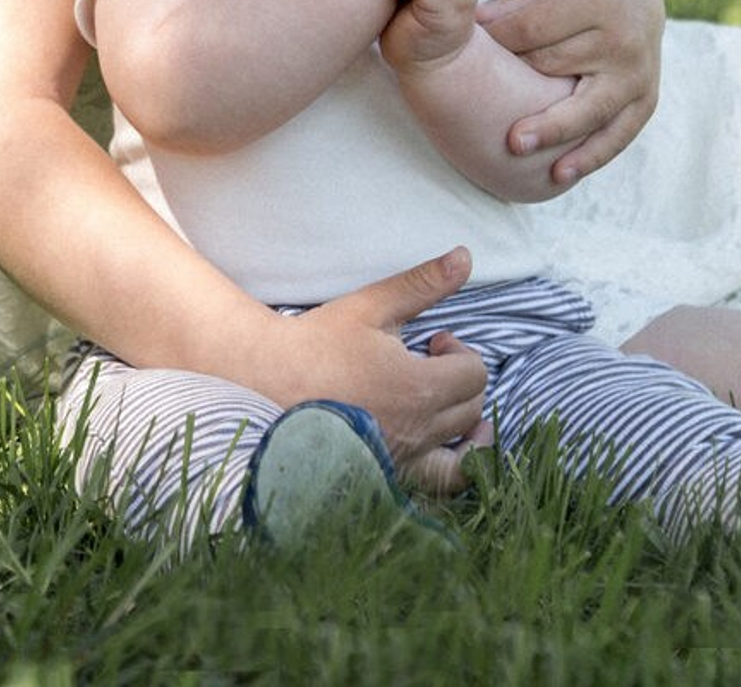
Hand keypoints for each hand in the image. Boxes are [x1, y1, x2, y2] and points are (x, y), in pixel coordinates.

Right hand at [278, 247, 485, 492]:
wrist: (267, 385)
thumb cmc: (318, 343)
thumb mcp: (372, 305)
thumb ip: (422, 284)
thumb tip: (465, 256)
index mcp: (418, 388)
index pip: (474, 374)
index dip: (460, 350)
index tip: (434, 339)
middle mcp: (416, 431)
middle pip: (470, 410)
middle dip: (461, 379)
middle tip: (430, 362)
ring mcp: (401, 460)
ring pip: (462, 453)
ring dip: (464, 424)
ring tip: (451, 407)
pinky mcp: (384, 476)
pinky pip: (437, 483)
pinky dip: (452, 466)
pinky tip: (441, 445)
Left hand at [477, 0, 661, 184]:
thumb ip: (517, 4)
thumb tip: (474, 26)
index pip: (533, 29)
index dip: (496, 41)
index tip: (465, 50)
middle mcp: (621, 39)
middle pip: (556, 67)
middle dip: (514, 83)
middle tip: (475, 102)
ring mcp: (636, 74)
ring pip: (587, 108)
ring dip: (551, 129)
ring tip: (515, 145)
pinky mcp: (645, 102)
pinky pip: (616, 135)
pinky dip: (588, 157)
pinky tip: (558, 173)